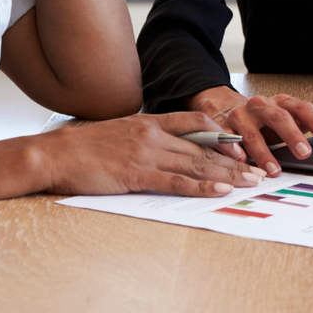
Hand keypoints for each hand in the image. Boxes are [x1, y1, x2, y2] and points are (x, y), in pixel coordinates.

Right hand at [33, 112, 266, 196]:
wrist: (54, 155)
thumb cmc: (82, 149)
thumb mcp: (118, 134)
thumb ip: (143, 140)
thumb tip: (163, 151)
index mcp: (148, 122)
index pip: (195, 122)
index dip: (222, 134)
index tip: (242, 146)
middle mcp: (152, 134)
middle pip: (203, 147)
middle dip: (234, 160)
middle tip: (258, 171)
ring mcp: (145, 153)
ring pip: (196, 164)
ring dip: (227, 175)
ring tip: (250, 182)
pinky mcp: (136, 174)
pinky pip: (176, 182)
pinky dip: (201, 187)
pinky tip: (219, 191)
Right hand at [189, 86, 312, 175]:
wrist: (227, 109)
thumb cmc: (265, 118)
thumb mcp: (289, 115)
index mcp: (280, 103)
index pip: (300, 108)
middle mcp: (260, 106)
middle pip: (278, 117)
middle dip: (291, 135)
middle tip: (304, 152)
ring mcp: (240, 116)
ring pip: (252, 133)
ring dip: (263, 152)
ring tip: (274, 169)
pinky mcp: (222, 128)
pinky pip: (227, 139)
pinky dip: (233, 149)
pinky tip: (241, 160)